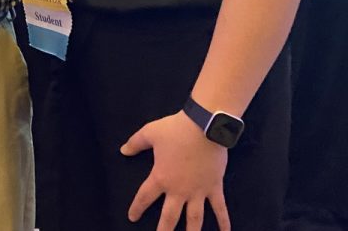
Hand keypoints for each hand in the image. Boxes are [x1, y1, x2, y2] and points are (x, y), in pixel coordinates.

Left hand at [120, 111, 230, 230]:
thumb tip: (123, 150)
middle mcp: (179, 190)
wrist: (204, 127)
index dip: (137, 208)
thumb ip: (135, 143)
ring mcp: (198, 191)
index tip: (132, 217)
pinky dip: (224, 221)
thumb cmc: (175, 130)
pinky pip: (220, 208)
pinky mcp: (215, 187)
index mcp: (161, 178)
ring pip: (194, 219)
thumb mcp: (150, 133)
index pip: (145, 197)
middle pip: (169, 217)